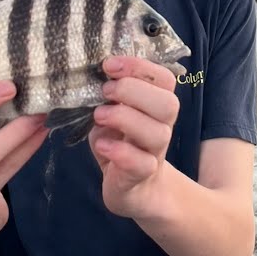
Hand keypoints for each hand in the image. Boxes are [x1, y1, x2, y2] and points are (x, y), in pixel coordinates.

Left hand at [88, 56, 180, 217]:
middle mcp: (160, 128)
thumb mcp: (111, 114)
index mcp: (154, 107)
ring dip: (125, 118)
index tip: (109, 65)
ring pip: (157, 133)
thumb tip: (88, 73)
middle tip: (105, 91)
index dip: (139, 67)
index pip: (164, 79)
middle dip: (133, 90)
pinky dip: (121, 151)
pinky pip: (141, 163)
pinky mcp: (140, 177)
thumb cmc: (119, 144)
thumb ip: (107, 96)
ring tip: (99, 116)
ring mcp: (153, 153)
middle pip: (168, 104)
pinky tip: (102, 145)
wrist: (133, 190)